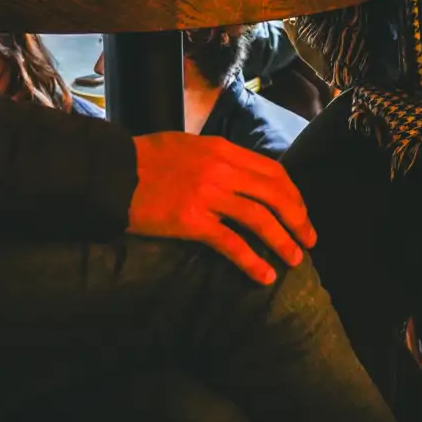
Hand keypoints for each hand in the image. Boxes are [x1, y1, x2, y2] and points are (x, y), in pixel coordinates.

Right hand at [127, 133, 315, 284]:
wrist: (112, 173)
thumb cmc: (146, 159)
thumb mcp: (189, 146)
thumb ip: (218, 158)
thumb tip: (243, 175)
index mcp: (223, 150)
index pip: (272, 171)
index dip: (293, 195)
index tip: (301, 213)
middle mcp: (221, 169)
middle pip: (274, 195)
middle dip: (298, 220)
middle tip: (309, 240)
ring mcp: (208, 195)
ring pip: (260, 219)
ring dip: (283, 241)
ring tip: (295, 261)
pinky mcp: (191, 221)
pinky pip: (231, 243)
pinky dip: (252, 261)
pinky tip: (264, 275)